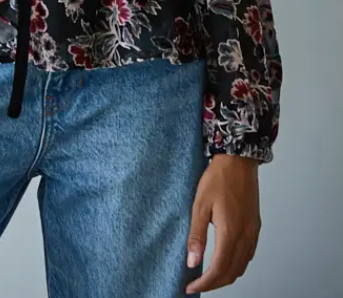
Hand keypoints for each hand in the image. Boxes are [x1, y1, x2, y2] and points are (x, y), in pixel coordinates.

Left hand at [185, 153, 260, 293]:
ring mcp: (253, 233)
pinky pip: (248, 255)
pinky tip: (226, 260)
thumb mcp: (200, 205)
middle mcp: (245, 237)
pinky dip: (237, 265)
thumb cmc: (218, 179)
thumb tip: (192, 262)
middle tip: (197, 284)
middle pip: (231, 273)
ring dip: (226, 276)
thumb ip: (197, 235)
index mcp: (230, 233)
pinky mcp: (255, 227)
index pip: (218, 270)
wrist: (239, 161)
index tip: (191, 287)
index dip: (204, 283)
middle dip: (214, 284)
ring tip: (209, 275)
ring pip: (242, 266)